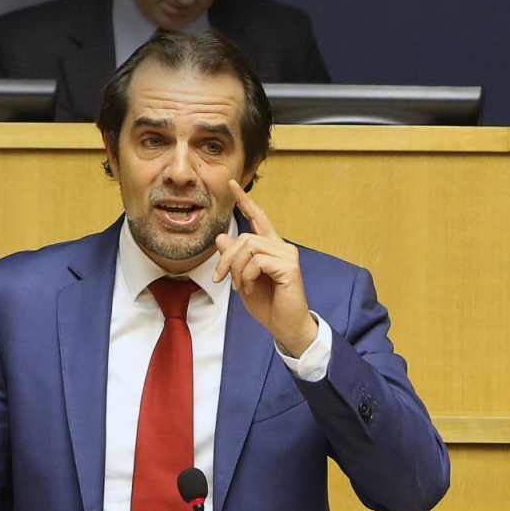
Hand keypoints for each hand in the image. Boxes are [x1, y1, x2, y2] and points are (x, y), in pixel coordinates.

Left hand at [213, 179, 317, 356]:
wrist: (285, 326)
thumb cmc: (267, 305)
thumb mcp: (243, 280)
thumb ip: (234, 259)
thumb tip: (221, 237)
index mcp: (270, 247)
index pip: (258, 218)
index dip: (245, 201)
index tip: (231, 184)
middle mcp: (281, 246)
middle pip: (244, 238)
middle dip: (226, 259)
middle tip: (220, 278)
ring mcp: (287, 255)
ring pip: (249, 248)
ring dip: (237, 270)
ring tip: (241, 287)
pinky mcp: (290, 267)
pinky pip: (258, 262)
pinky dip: (248, 276)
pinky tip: (252, 288)